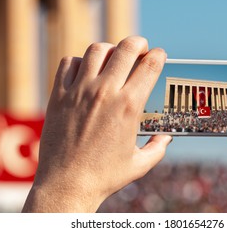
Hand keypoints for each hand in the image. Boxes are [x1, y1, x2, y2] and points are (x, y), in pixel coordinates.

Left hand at [22, 36, 171, 211]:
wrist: (67, 185)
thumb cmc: (104, 176)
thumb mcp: (139, 164)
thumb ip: (158, 148)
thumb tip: (167, 138)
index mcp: (129, 106)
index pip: (150, 65)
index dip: (159, 55)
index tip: (159, 55)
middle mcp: (105, 92)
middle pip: (126, 48)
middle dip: (139, 43)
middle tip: (140, 48)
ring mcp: (80, 91)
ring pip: (97, 49)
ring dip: (110, 49)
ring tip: (113, 58)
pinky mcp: (59, 95)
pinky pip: (70, 63)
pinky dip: (81, 61)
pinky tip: (86, 72)